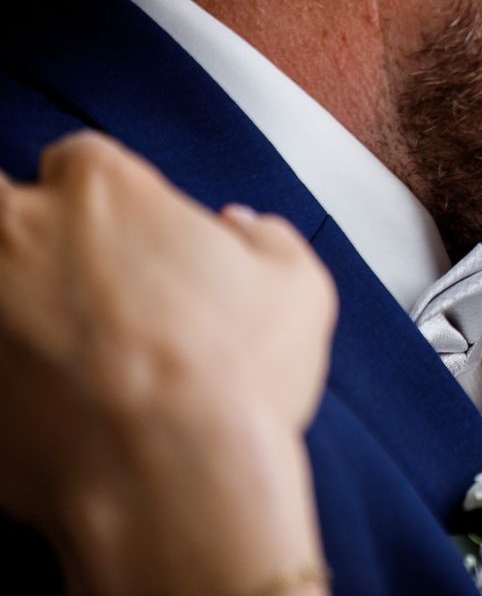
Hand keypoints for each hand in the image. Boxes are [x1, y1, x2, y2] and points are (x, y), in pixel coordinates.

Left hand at [0, 132, 335, 594]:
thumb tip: (240, 232)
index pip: (79, 158)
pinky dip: (3, 374)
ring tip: (51, 336)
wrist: (168, 481)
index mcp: (102, 190)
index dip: (107, 195)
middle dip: (23, 229)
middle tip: (65, 273)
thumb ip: (263, 239)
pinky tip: (44, 400)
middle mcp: (18, 235)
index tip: (128, 233)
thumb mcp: (296, 285)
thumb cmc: (233, 376)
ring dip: (8, 296)